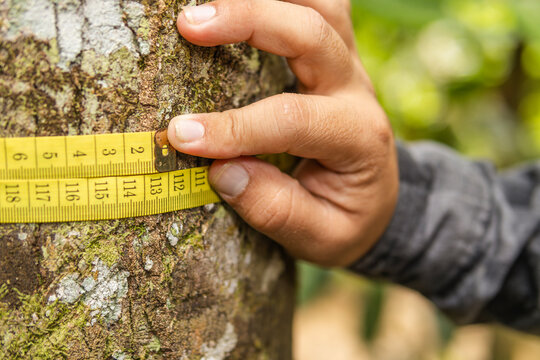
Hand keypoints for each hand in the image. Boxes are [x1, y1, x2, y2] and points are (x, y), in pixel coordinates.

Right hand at [168, 0, 397, 266]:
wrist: (378, 197)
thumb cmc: (347, 217)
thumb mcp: (321, 237)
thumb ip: (277, 210)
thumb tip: (224, 172)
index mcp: (356, 138)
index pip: (291, 120)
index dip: (235, 127)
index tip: (181, 136)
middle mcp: (355, 90)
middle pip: (311, 32)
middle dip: (247, 21)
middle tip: (188, 24)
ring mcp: (347, 65)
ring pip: (321, 3)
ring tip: (213, 1)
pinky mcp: (334, 54)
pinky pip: (318, 5)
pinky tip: (246, 1)